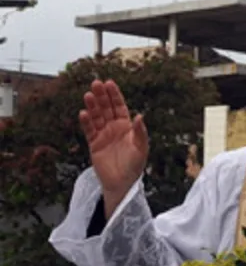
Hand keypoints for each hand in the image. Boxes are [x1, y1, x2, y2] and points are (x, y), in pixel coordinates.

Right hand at [79, 79, 148, 218]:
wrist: (122, 182)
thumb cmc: (135, 165)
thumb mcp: (141, 147)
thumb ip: (140, 132)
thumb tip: (140, 116)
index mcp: (127, 126)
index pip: (120, 106)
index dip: (115, 95)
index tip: (110, 83)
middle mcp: (114, 128)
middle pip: (106, 108)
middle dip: (101, 96)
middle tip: (96, 83)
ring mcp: (103, 135)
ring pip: (96, 117)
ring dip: (92, 106)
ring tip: (88, 95)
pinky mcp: (94, 144)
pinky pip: (89, 130)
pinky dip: (86, 122)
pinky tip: (83, 113)